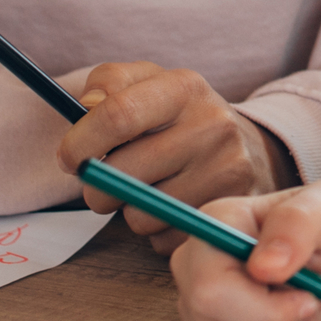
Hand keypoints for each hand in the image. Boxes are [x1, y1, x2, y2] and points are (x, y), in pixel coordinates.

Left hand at [58, 61, 292, 230]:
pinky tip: (170, 205)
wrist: (252, 149)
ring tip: (147, 189)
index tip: (68, 158)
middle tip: (102, 181)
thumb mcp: (149, 83)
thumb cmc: (180, 117)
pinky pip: (163, 238)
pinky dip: (156, 229)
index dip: (80, 142)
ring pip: (140, 214)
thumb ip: (110, 82)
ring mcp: (227, 172)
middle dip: (96, 186)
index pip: (118, 114)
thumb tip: (87, 106)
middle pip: (122, 174)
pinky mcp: (228, 212)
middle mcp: (213, 126)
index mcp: (185, 87)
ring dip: (129, 209)